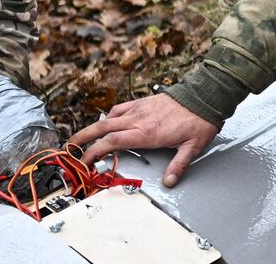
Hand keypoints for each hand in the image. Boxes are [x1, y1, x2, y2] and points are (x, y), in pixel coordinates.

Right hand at [69, 93, 219, 187]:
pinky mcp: (143, 102)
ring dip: (92, 128)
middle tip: (69, 148)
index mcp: (146, 132)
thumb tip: (170, 181)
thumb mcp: (192, 147)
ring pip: (108, 117)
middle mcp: (138, 119)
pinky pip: (120, 108)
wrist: (205, 95)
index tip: (84, 161)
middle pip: (102, 128)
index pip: (112, 142)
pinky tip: (108, 121)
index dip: (95, 151)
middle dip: (83, 138)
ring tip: (82, 138)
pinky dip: (109, 116)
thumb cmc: (199, 120)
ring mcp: (139, 109)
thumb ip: (179, 165)